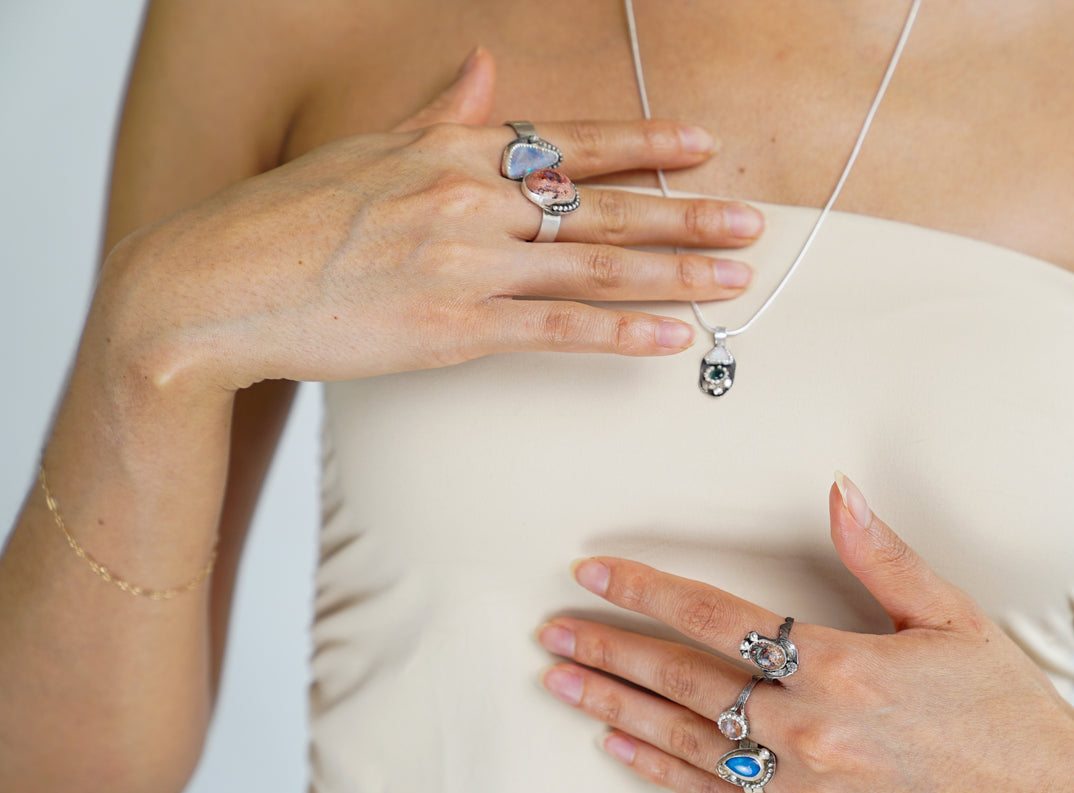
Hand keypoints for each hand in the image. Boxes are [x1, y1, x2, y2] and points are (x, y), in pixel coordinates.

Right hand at [92, 48, 764, 395]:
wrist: (217, 286)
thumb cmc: (286, 218)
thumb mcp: (368, 148)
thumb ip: (438, 112)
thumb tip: (482, 67)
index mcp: (451, 149)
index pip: (570, 141)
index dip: (644, 144)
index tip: (700, 145)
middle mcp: (470, 199)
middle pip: (602, 207)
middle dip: (686, 213)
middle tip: (750, 221)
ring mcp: (467, 264)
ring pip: (596, 267)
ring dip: (675, 273)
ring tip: (734, 278)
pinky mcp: (455, 328)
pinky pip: (559, 330)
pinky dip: (622, 334)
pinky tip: (672, 337)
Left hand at [537, 473, 1073, 792]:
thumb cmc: (1010, 711)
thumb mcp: (953, 618)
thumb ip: (881, 556)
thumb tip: (836, 492)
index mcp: (844, 666)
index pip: (719, 617)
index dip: (649, 591)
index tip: (596, 572)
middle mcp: (813, 730)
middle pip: (686, 679)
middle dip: (610, 649)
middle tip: (554, 630)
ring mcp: (806, 788)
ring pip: (687, 739)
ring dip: (617, 707)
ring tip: (563, 682)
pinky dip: (661, 770)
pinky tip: (618, 747)